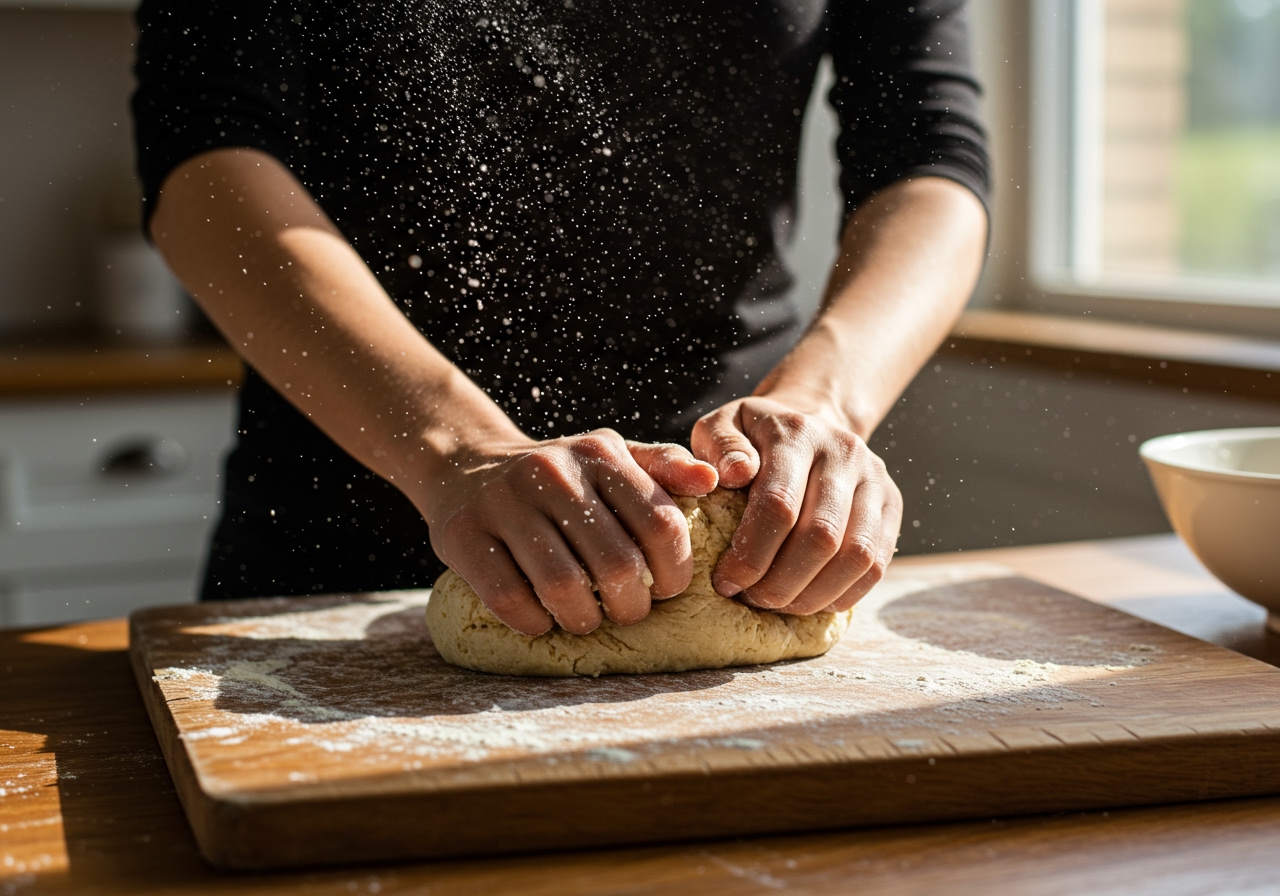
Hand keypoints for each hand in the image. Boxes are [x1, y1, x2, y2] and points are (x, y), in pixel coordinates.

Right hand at [419, 430, 717, 635]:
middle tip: (626, 611)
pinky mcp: (464, 535)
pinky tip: (542, 618)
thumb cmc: (557, 476)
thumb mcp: (609, 457)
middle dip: (631, 606)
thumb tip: (713, 482)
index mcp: (599, 454)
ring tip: (586, 618)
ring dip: (583, 620)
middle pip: (616, 564)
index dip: (674, 571)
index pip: (660, 524)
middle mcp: (552, 473)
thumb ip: (663, 468)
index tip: (665, 589)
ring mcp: (504, 503)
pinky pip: (510, 599)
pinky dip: (534, 622)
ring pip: (563, 587)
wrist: (466, 466)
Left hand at [691, 396, 900, 614]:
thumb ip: (719, 445)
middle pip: (821, 536)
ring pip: (856, 556)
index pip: (779, 504)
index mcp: (797, 434)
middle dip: (781, 583)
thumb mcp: (721, 425)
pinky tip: (810, 600)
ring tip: (779, 605)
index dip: (751, 555)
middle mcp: (844, 453)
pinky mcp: (892, 504)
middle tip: (751, 600)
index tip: (726, 582)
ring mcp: (874, 479)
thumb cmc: (754, 436)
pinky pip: (877, 564)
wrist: (811, 422)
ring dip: (814, 594)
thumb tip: (735, 473)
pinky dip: (842, 593)